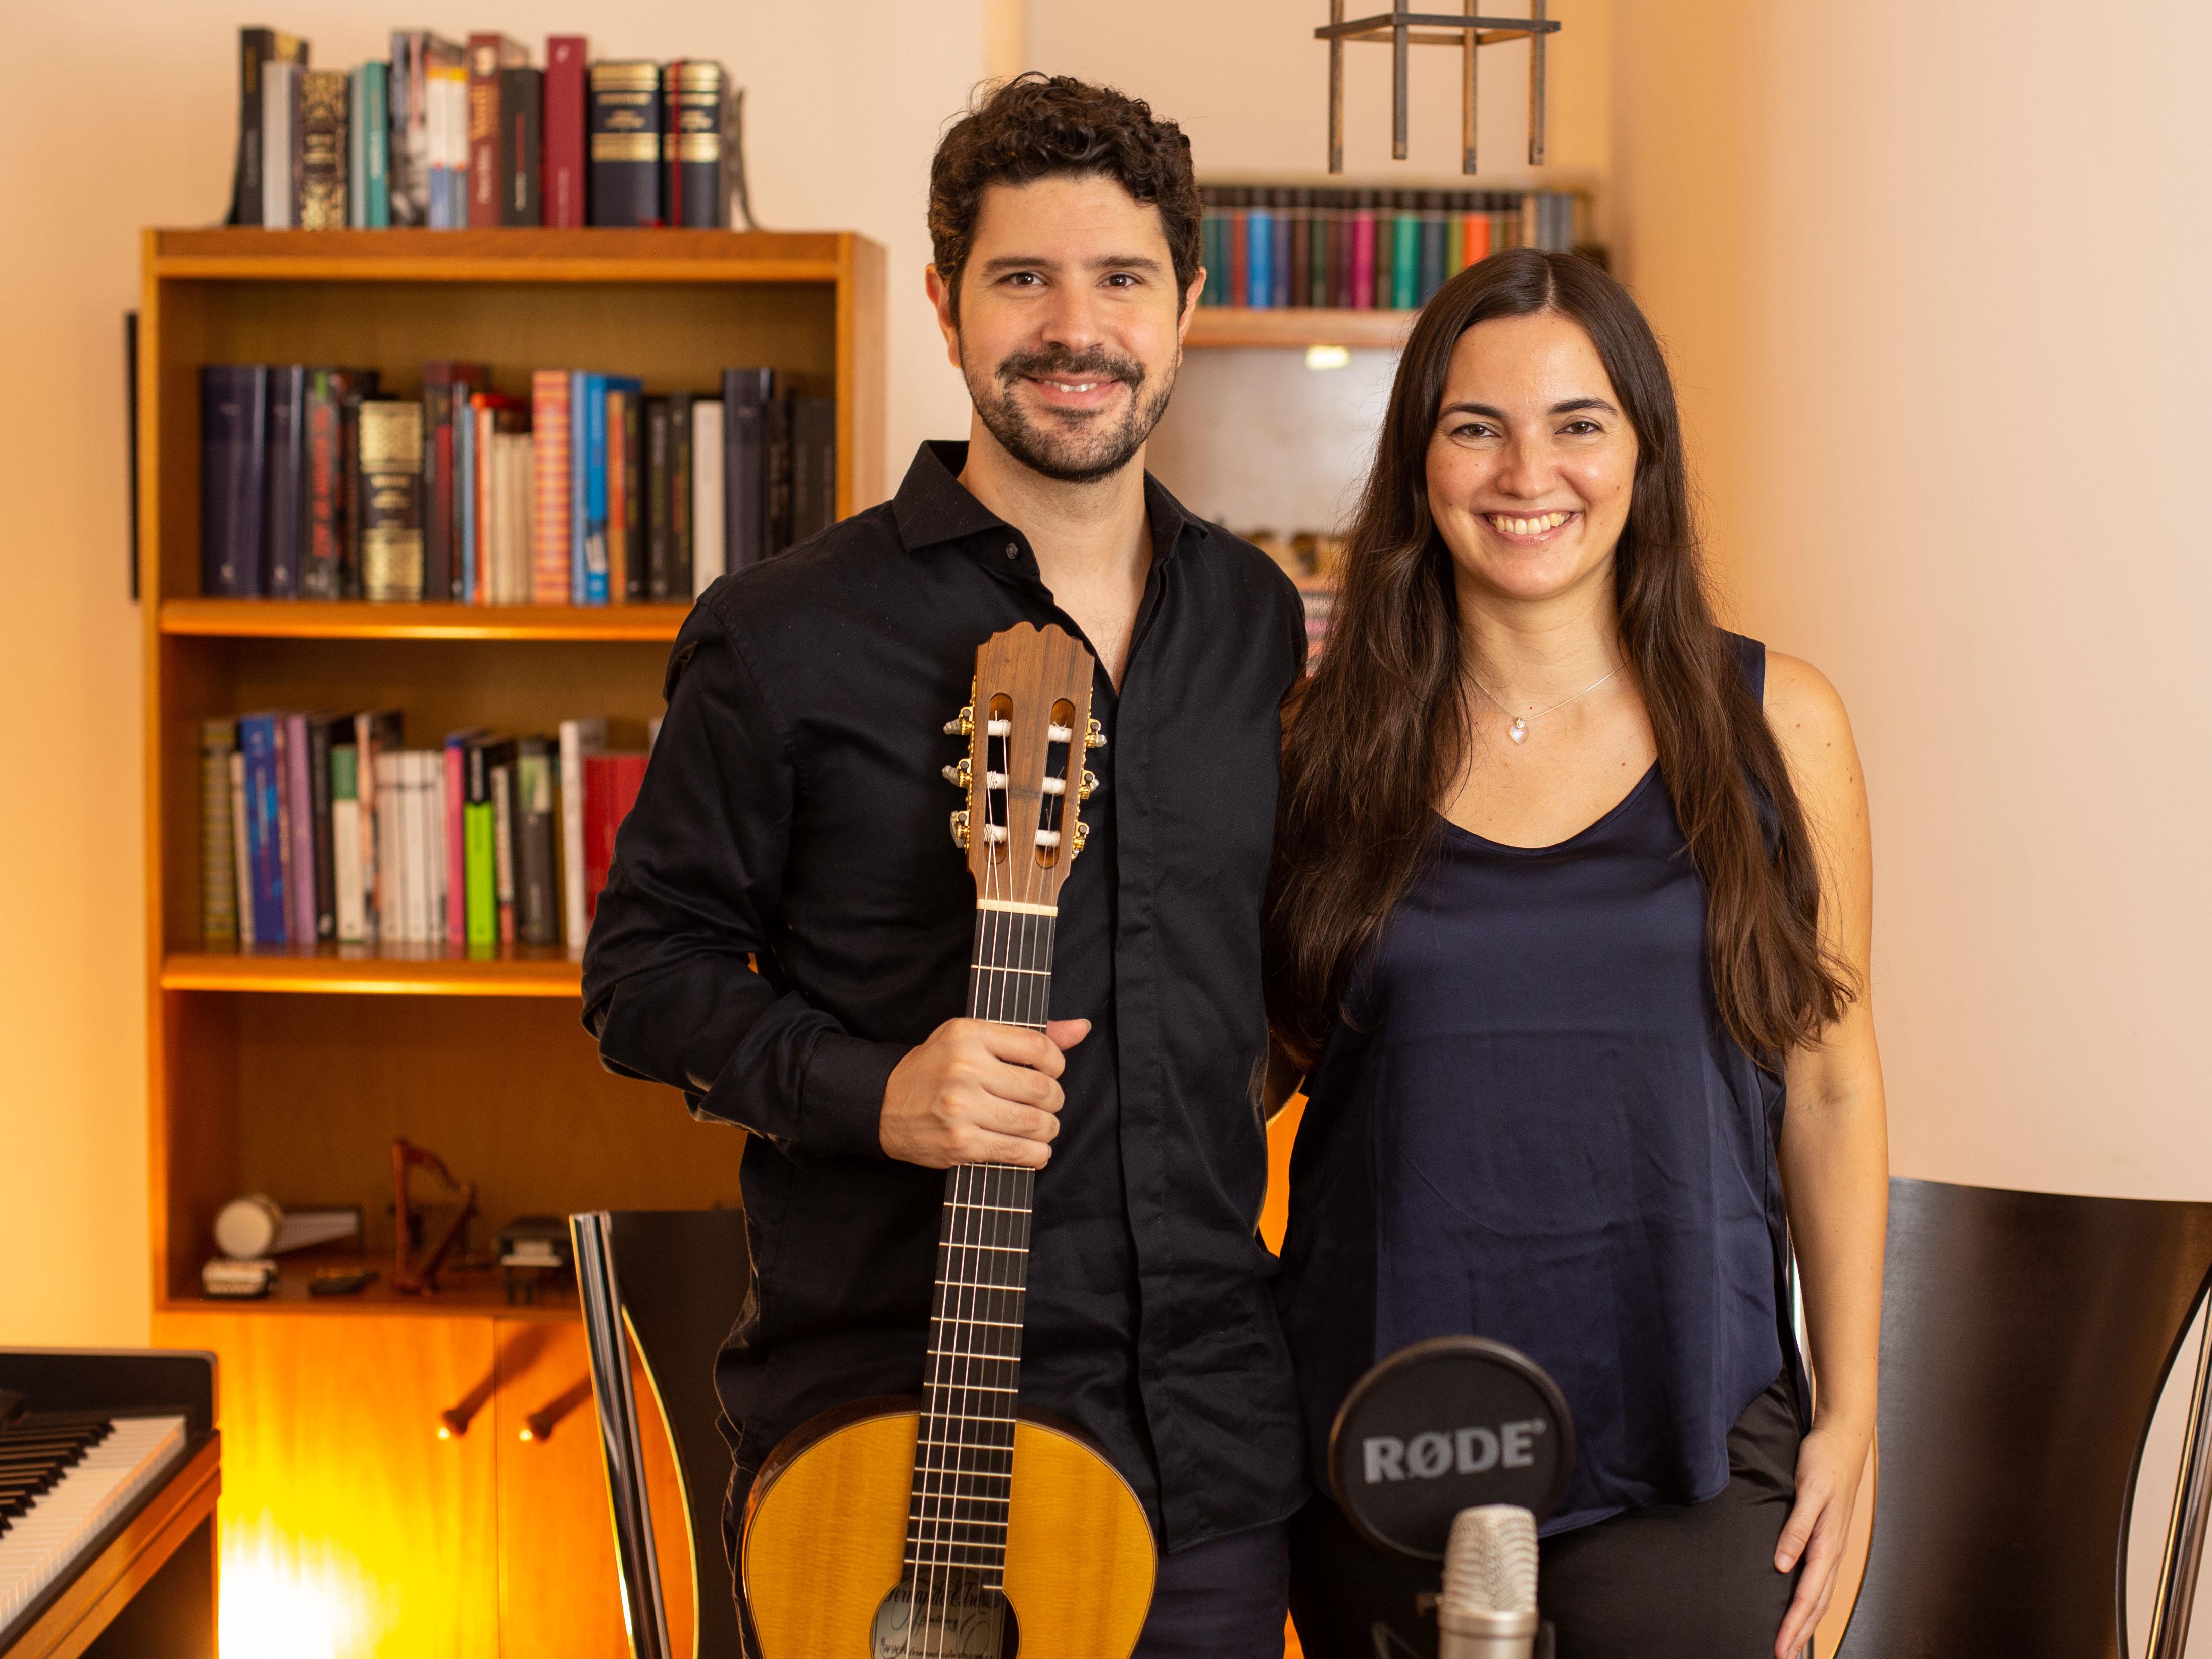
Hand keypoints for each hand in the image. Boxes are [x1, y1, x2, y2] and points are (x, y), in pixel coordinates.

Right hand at [879, 1017, 1089, 1167]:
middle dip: (1054, 1101)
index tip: (1050, 1073)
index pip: (1039, 1048)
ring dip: (1048, 1130)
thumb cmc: (935, 1068)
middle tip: (1045, 1105)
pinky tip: (1034, 1150)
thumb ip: (1027, 1035)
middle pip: (1042, 1089)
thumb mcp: (972, 1037)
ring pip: (1035, 1123)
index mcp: (970, 1035)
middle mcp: (965, 1068)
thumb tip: (1081, 1028)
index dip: (1057, 1064)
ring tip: (1041, 1128)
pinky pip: (1017, 1152)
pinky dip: (1036, 1155)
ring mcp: (961, 1108)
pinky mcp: (960, 1143)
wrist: (883, 1105)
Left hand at [1773, 1420, 1870, 1658]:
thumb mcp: (1809, 1490)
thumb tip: (1783, 1564)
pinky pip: (1821, 1578)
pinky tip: (1804, 1607)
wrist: (1843, 1437)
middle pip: (1816, 1603)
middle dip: (1800, 1633)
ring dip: (1807, 1622)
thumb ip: (1797, 1527)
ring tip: (1793, 1645)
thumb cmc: (1824, 1460)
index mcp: (1827, 1542)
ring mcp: (1833, 1545)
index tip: (1778, 1647)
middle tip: (1781, 1657)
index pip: (1808, 1594)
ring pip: (1821, 1595)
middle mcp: (1832, 1549)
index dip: (1793, 1623)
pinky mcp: (1829, 1537)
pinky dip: (1812, 1601)